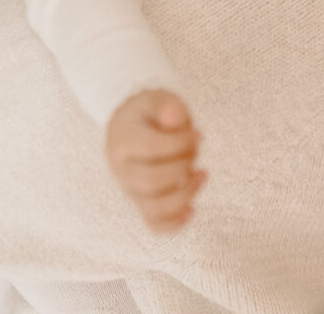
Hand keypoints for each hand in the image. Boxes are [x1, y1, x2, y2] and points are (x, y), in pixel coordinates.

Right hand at [105, 89, 205, 232]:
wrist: (131, 127)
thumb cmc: (150, 113)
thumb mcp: (157, 99)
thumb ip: (167, 105)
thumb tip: (175, 117)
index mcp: (123, 140)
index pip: (151, 149)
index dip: (180, 144)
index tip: (198, 134)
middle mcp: (122, 169)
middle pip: (151, 181)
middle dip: (182, 167)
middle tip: (196, 150)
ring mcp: (130, 189)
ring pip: (153, 208)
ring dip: (184, 195)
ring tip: (201, 174)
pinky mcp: (141, 203)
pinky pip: (154, 224)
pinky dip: (175, 222)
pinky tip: (192, 208)